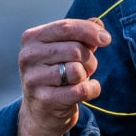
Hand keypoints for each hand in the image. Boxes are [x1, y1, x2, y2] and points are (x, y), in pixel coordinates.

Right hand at [18, 17, 111, 135]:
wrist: (41, 112)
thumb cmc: (56, 74)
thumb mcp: (65, 50)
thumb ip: (81, 35)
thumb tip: (99, 23)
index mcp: (32, 38)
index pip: (66, 27)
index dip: (90, 31)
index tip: (106, 39)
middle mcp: (28, 57)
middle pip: (75, 49)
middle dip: (89, 59)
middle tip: (85, 68)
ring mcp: (34, 79)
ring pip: (77, 70)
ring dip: (87, 75)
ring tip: (78, 79)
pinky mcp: (45, 99)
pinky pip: (81, 89)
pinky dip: (92, 89)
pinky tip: (86, 90)